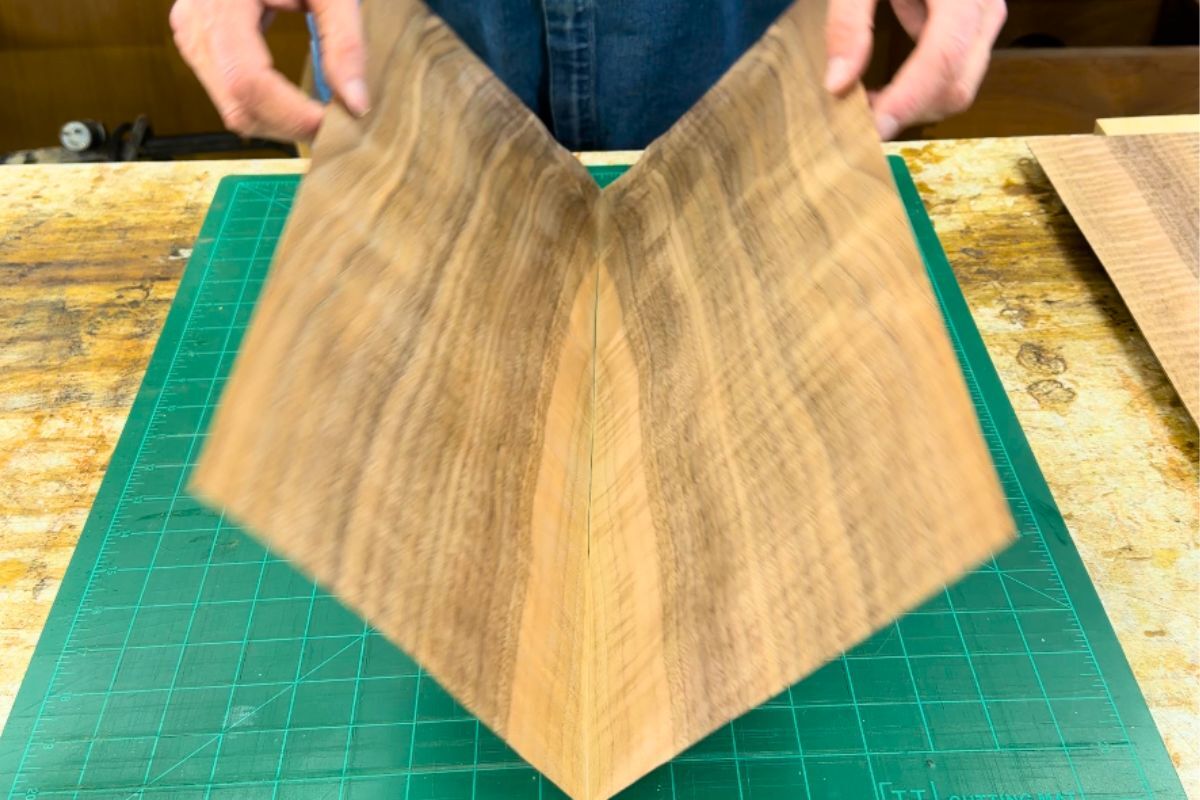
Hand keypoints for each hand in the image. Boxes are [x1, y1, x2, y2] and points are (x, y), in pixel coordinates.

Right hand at [170, 0, 368, 141]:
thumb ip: (345, 42)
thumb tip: (355, 104)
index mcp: (221, 3)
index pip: (248, 81)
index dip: (291, 115)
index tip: (332, 126)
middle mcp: (195, 24)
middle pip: (238, 105)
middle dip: (289, 127)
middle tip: (334, 129)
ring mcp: (192, 37)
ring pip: (232, 109)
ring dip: (279, 124)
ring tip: (318, 116)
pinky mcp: (200, 47)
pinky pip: (230, 96)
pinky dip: (267, 110)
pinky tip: (295, 104)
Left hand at [823, 0, 1006, 139]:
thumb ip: (848, 24)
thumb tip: (837, 86)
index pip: (943, 55)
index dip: (909, 98)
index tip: (873, 129)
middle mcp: (984, 7)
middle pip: (956, 84)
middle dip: (909, 112)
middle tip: (858, 125)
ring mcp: (985, 20)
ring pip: (959, 87)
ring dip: (913, 107)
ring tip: (865, 106)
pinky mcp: (974, 30)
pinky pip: (953, 75)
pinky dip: (917, 93)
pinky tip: (881, 91)